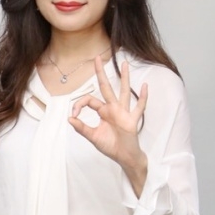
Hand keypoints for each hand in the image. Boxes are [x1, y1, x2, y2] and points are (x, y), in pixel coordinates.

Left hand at [68, 56, 148, 193]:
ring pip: (123, 92)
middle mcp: (113, 108)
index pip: (89, 100)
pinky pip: (139, 107)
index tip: (73, 114)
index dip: (79, 103)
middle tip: (97, 57)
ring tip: (125, 64)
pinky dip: (142, 97)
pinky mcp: (132, 120)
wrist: (124, 157)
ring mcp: (124, 112)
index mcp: (103, 111)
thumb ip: (82, 128)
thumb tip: (69, 118)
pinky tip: (144, 86)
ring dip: (124, 78)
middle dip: (101, 73)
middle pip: (106, 87)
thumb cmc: (110, 145)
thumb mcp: (93, 137)